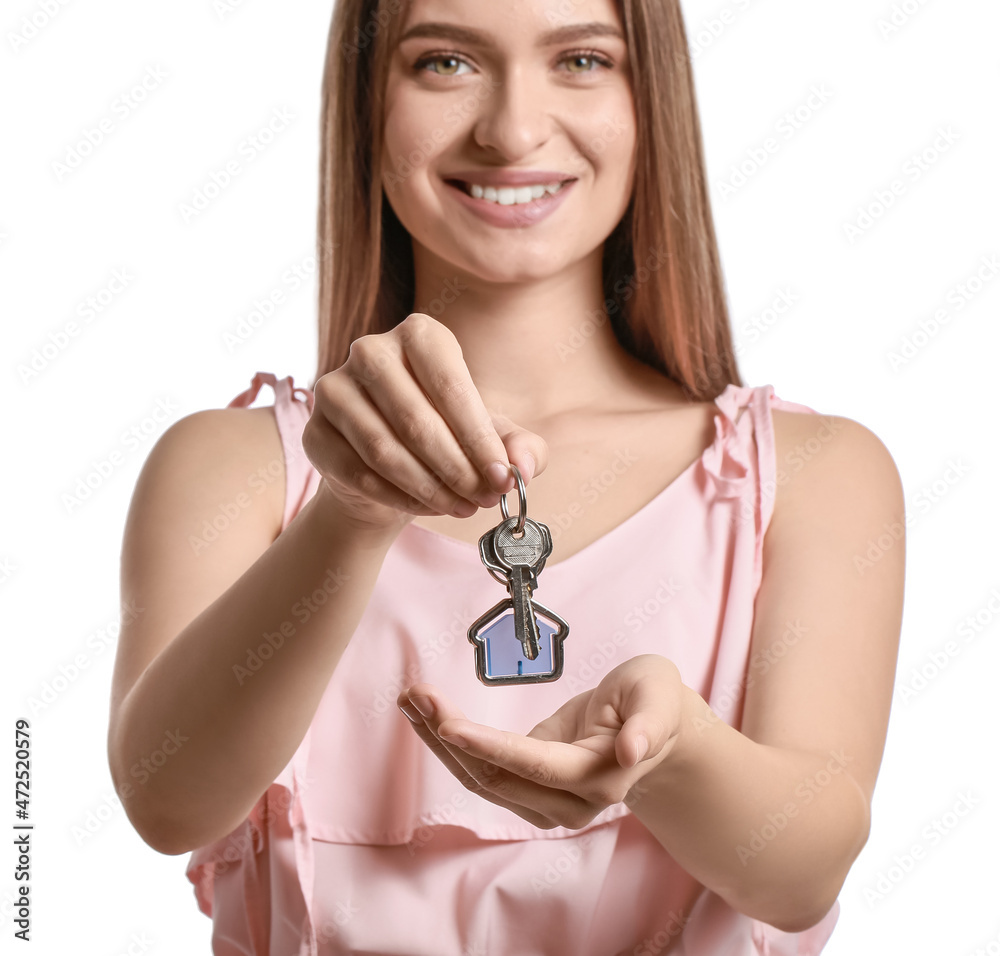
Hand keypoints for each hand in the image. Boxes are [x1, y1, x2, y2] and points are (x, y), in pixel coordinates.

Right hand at [302, 313, 548, 530]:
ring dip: (429, 488)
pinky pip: (358, 473)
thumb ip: (521, 448)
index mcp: (420, 335)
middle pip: (416, 420)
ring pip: (384, 449)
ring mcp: (334, 389)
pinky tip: (426, 507)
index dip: (479, 438)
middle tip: (483, 499)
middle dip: (457, 469)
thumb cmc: (447, 437)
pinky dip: (398, 498)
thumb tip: (523, 468)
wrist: (389, 466)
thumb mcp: (491, 438)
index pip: (451, 387)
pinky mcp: (314, 431)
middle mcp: (370, 351)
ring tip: (460, 507)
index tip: (502, 478)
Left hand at [396, 654, 684, 829]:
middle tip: (416, 693)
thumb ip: (648, 722)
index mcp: (601, 776)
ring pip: (480, 779)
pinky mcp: (530, 790)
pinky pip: (482, 771)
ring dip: (440, 740)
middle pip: (496, 776)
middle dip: (449, 736)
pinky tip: (427, 715)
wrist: (658, 731)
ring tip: (411, 698)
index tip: (447, 724)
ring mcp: (547, 802)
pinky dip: (451, 744)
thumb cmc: (654, 702)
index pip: (535, 765)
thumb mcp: (657, 694)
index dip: (489, 746)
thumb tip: (630, 752)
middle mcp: (571, 801)